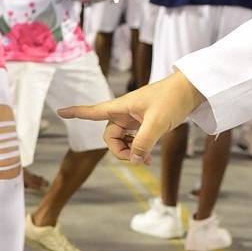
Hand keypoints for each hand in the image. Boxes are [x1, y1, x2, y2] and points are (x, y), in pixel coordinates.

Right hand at [59, 70, 203, 162]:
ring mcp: (134, 118)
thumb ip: (143, 142)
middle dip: (119, 151)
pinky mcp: (144, 122)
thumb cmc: (173, 99)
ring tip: (146, 161)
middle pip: (110, 137)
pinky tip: (147, 158)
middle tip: (137, 159)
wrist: (192, 90)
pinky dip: (138, 150)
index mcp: (121, 107)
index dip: (76, 113)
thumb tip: (133, 159)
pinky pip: (134, 140)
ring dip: (130, 152)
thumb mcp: (157, 122)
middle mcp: (124, 112)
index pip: (93, 111)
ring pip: (122, 140)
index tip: (59, 111)